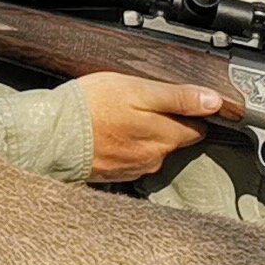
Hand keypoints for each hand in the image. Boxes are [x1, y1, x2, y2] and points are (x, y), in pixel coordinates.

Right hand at [77, 72, 225, 183]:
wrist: (50, 136)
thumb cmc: (91, 107)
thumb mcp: (137, 90)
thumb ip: (178, 97)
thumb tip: (214, 102)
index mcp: (165, 137)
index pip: (198, 127)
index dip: (192, 111)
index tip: (178, 99)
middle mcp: (154, 159)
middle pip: (176, 139)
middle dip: (168, 123)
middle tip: (143, 103)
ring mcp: (134, 169)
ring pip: (154, 150)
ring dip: (145, 135)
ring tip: (123, 117)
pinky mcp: (115, 175)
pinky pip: (131, 159)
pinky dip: (126, 146)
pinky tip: (111, 132)